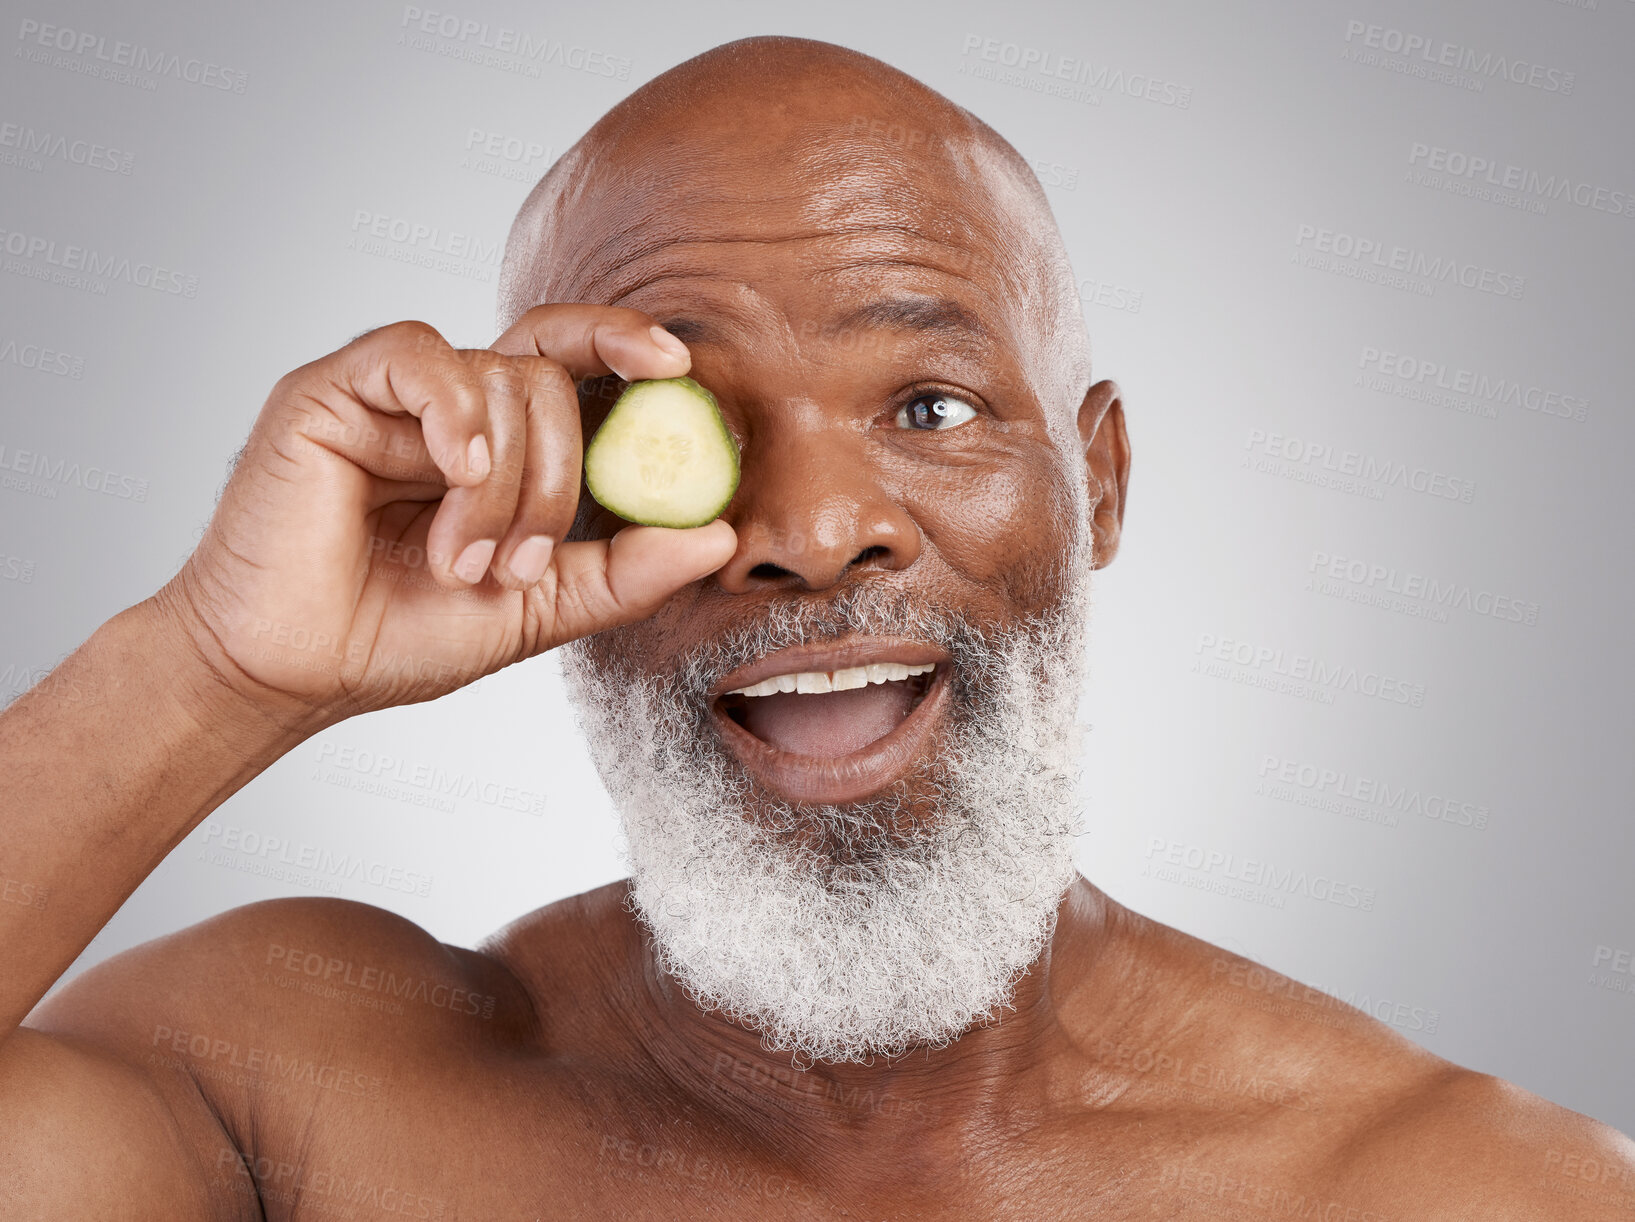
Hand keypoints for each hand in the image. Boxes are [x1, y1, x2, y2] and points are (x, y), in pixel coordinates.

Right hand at [156, 307, 735, 724]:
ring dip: (500, 487)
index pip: (572, 360)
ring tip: (456, 563)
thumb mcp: (539, 608)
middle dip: (556, 483)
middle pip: (549, 380)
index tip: (677, 364)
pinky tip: (454, 471)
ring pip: (498, 378)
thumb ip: (627, 571)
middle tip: (515, 568)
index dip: (625, 344)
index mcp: (499, 443)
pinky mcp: (332, 391)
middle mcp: (451, 407)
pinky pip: (423, 357)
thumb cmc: (401, 636)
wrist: (294, 672)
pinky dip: (457, 414)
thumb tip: (721, 535)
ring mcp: (393, 395)